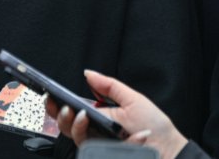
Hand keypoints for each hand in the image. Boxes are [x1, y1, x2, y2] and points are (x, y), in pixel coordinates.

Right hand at [44, 69, 188, 158]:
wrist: (171, 148)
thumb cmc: (155, 125)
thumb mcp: (133, 100)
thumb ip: (109, 86)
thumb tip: (88, 73)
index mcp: (97, 115)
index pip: (69, 111)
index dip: (55, 105)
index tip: (51, 95)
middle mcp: (94, 131)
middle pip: (65, 125)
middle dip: (59, 115)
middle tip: (65, 108)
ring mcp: (99, 144)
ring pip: (74, 138)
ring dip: (75, 126)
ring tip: (83, 116)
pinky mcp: (105, 154)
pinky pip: (96, 149)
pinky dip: (111, 142)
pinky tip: (135, 135)